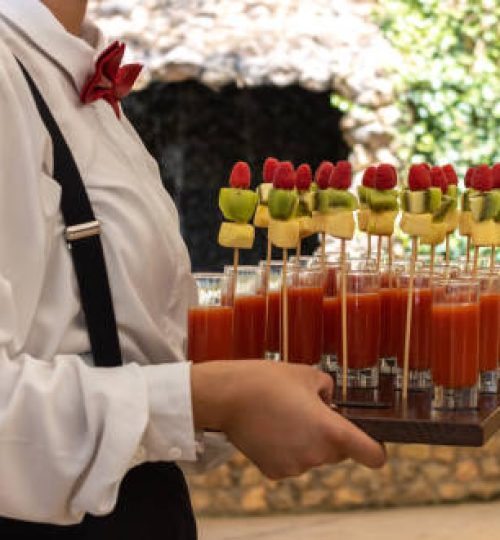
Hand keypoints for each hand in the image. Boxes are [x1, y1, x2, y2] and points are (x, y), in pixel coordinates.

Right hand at [191, 360, 385, 478]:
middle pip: (338, 452)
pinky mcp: (275, 471)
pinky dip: (287, 449)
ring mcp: (295, 466)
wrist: (228, 396)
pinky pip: (292, 462)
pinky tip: (272, 429)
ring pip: (313, 456)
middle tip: (308, 411)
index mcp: (330, 430)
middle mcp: (316, 453)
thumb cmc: (267, 381)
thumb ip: (328, 389)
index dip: (375, 449)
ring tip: (284, 416)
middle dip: (330, 435)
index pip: (372, 455)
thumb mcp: (308, 373)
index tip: (371, 442)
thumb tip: (328, 400)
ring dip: (306, 441)